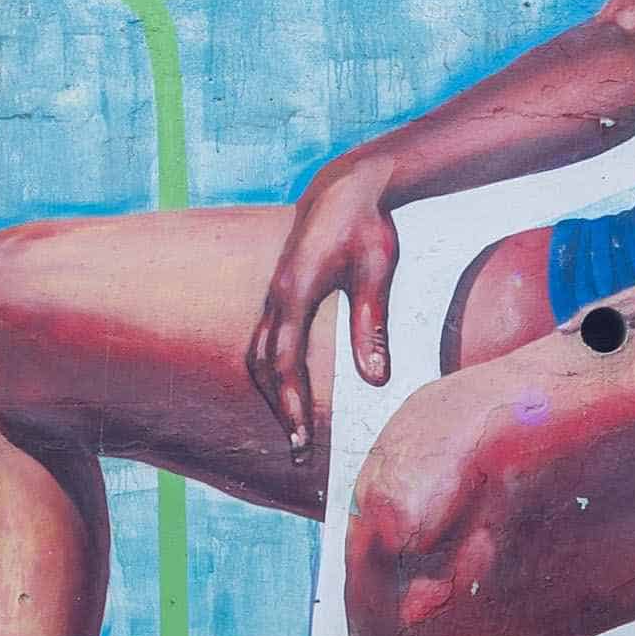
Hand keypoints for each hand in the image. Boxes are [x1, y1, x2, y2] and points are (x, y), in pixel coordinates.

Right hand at [246, 164, 405, 453]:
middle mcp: (276, 296)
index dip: (290, 406)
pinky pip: (266, 339)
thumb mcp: (377, 270)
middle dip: (278, 409)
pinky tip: (292, 388)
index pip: (283, 362)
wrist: (348, 186)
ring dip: (272, 391)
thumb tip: (375, 380)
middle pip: (262, 365)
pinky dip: (273, 370)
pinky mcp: (281, 291)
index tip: (301, 442)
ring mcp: (274, 293)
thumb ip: (371, 324)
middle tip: (300, 449)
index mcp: (295, 292)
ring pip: (257, 353)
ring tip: (295, 426)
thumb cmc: (367, 225)